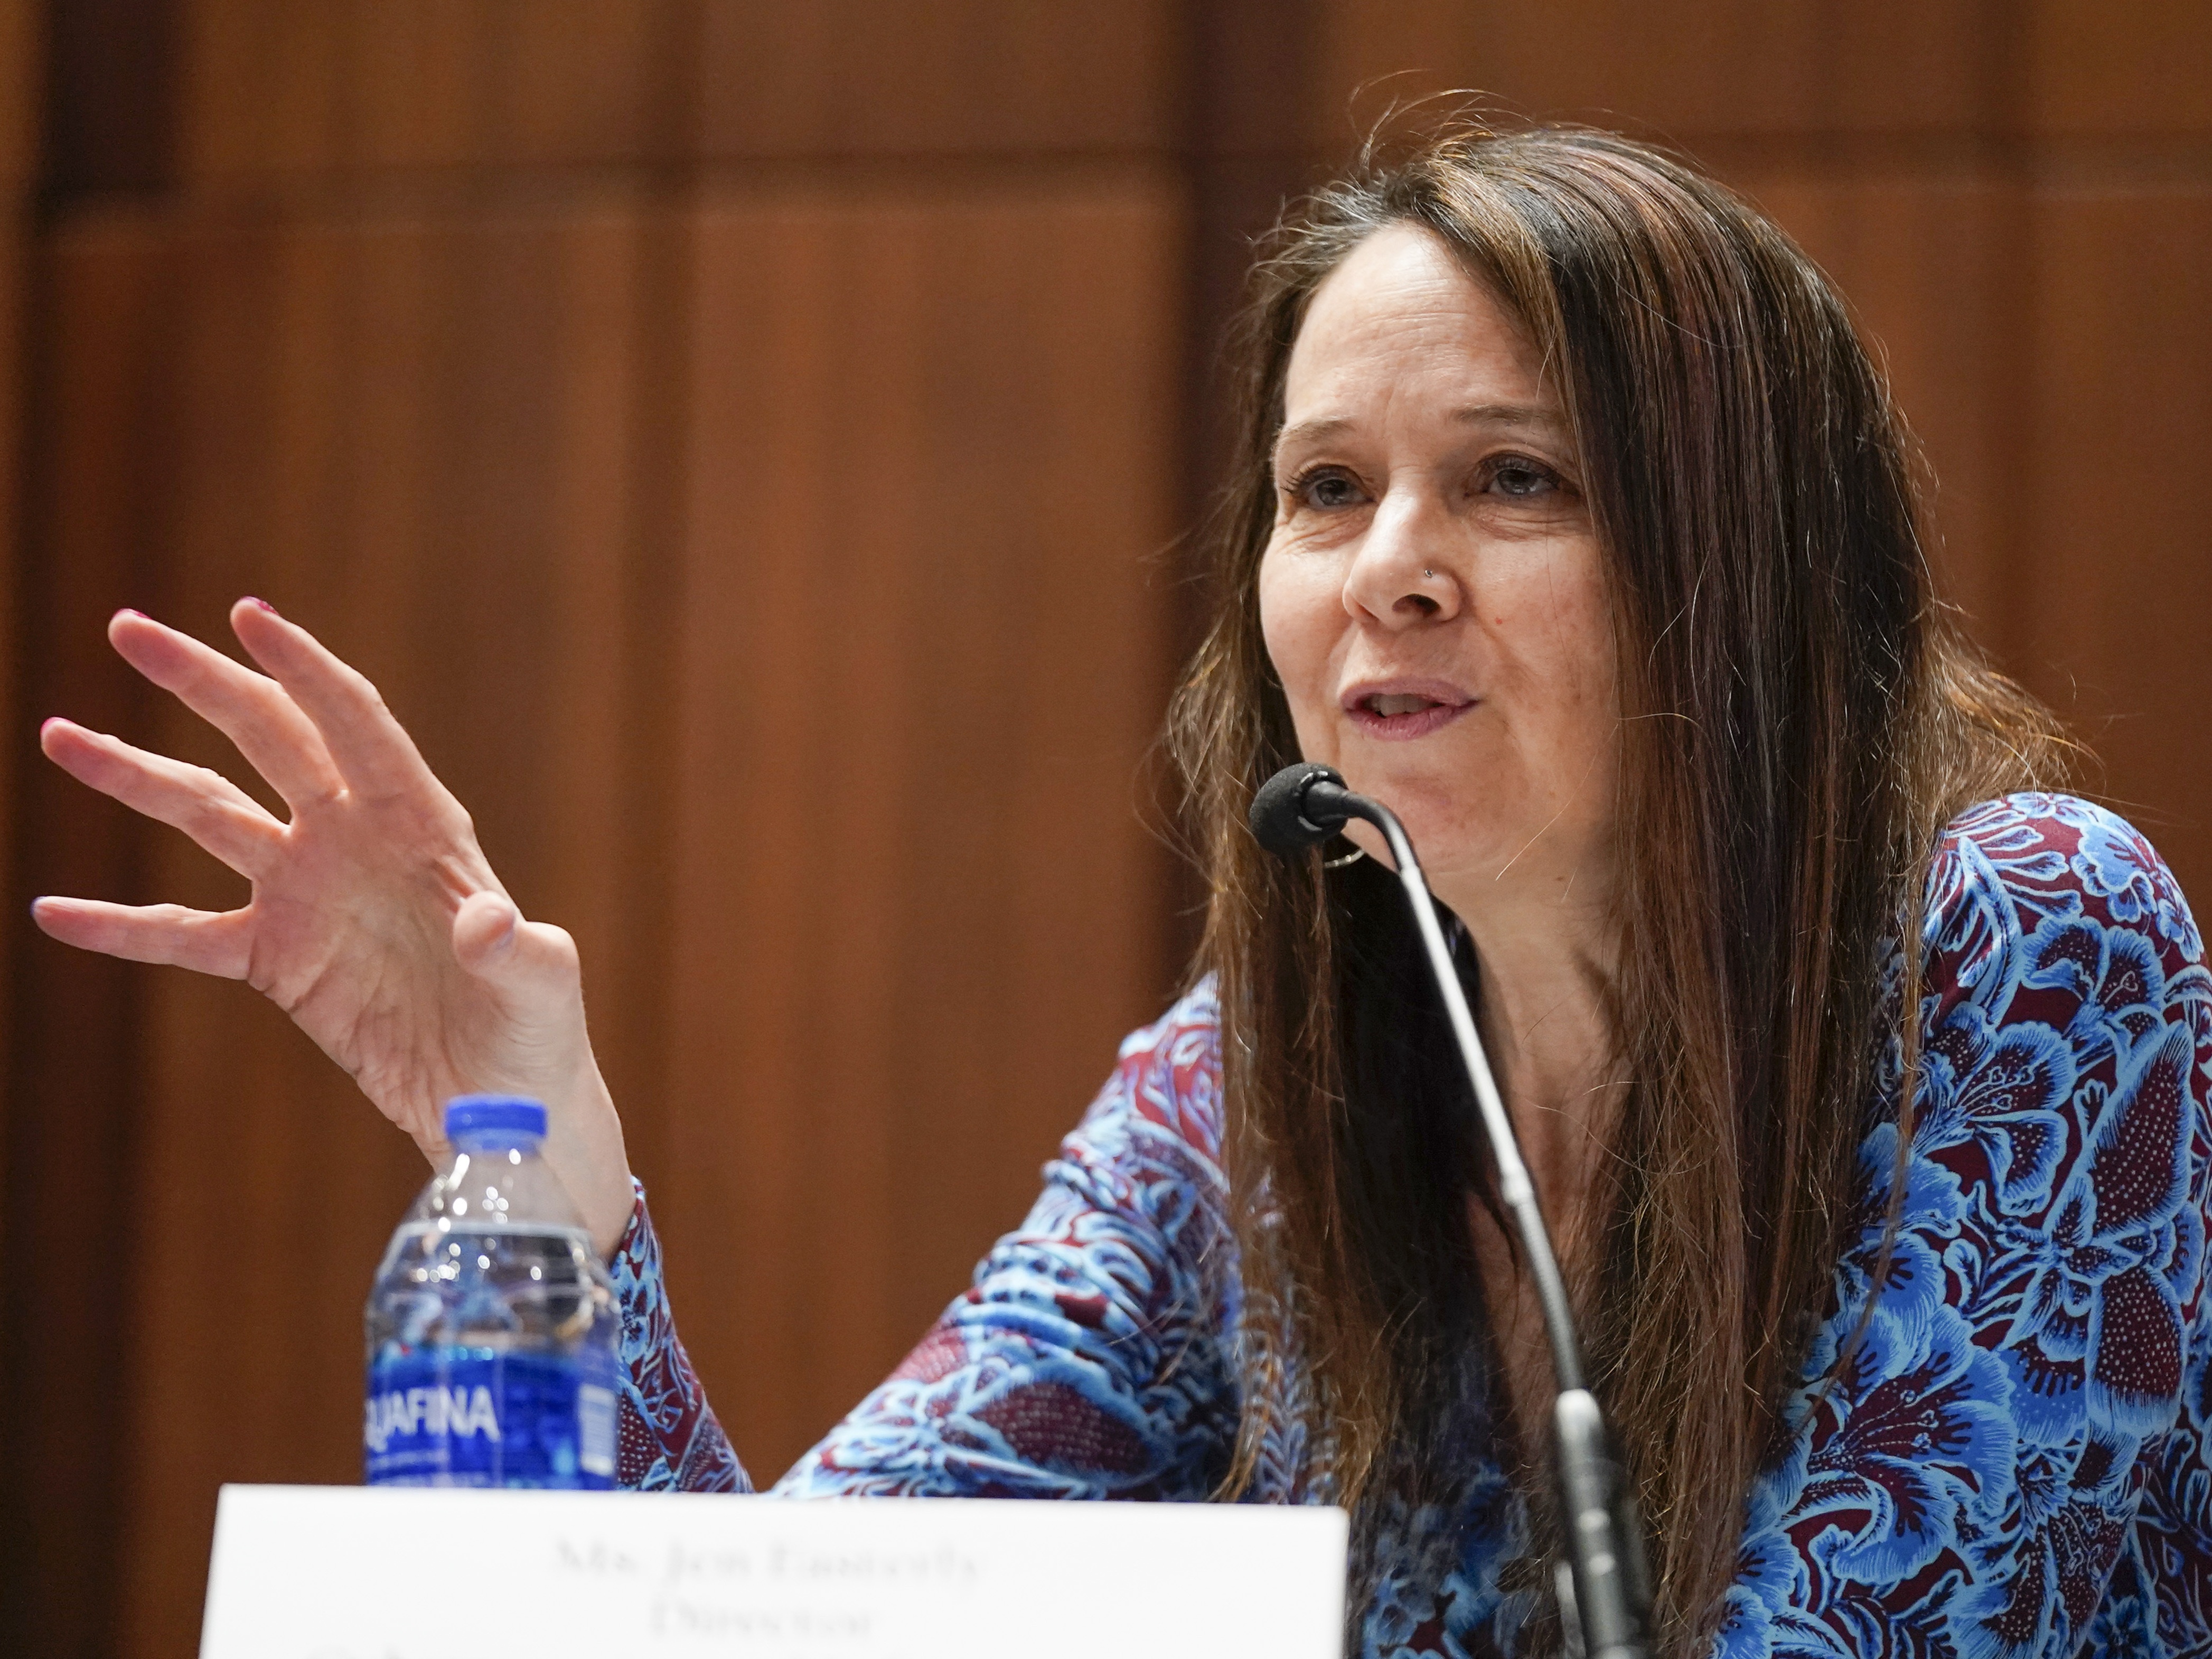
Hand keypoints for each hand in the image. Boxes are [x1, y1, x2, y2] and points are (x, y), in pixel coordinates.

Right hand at [32, 600, 636, 1254]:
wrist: (503, 1099)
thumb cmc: (538, 1033)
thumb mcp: (542, 986)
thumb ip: (515, 950)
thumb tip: (487, 926)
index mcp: (423, 826)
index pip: (358, 726)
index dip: (307, 670)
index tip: (250, 617)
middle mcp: (356, 841)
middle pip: (270, 739)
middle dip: (204, 682)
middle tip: (130, 627)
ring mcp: (308, 894)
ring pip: (208, 815)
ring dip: (136, 776)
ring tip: (61, 735)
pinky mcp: (276, 960)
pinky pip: (185, 937)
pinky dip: (122, 928)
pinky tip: (55, 912)